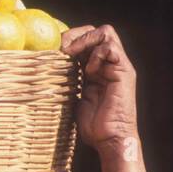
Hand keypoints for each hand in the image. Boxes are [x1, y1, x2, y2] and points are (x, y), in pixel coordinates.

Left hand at [61, 24, 138, 158]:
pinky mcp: (124, 72)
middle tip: (61, 48)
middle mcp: (109, 64)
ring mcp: (118, 66)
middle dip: (77, 35)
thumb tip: (48, 73)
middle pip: (96, 31)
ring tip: (71, 55)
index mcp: (97, 69)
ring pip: (106, 33)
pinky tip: (88, 70)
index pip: (86, 41)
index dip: (71, 40)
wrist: (110, 140)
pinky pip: (111, 48)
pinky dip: (97, 54)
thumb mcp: (75, 99)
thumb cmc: (93, 126)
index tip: (54, 49)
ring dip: (85, 40)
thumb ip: (69, 83)